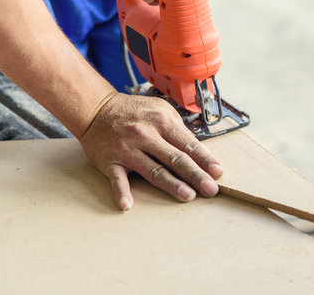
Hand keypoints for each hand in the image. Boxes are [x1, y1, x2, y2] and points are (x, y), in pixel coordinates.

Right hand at [79, 92, 222, 210]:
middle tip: (211, 189)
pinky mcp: (110, 161)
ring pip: (153, 170)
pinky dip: (121, 192)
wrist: (96, 108)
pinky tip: (127, 204)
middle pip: (175, 159)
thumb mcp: (160, 110)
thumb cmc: (133, 111)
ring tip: (188, 196)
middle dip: (196, 175)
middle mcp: (146, 135)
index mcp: (162, 121)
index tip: (217, 172)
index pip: (188, 144)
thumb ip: (178, 130)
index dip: (205, 159)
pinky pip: (117, 179)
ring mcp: (127, 149)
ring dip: (171, 184)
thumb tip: (199, 152)